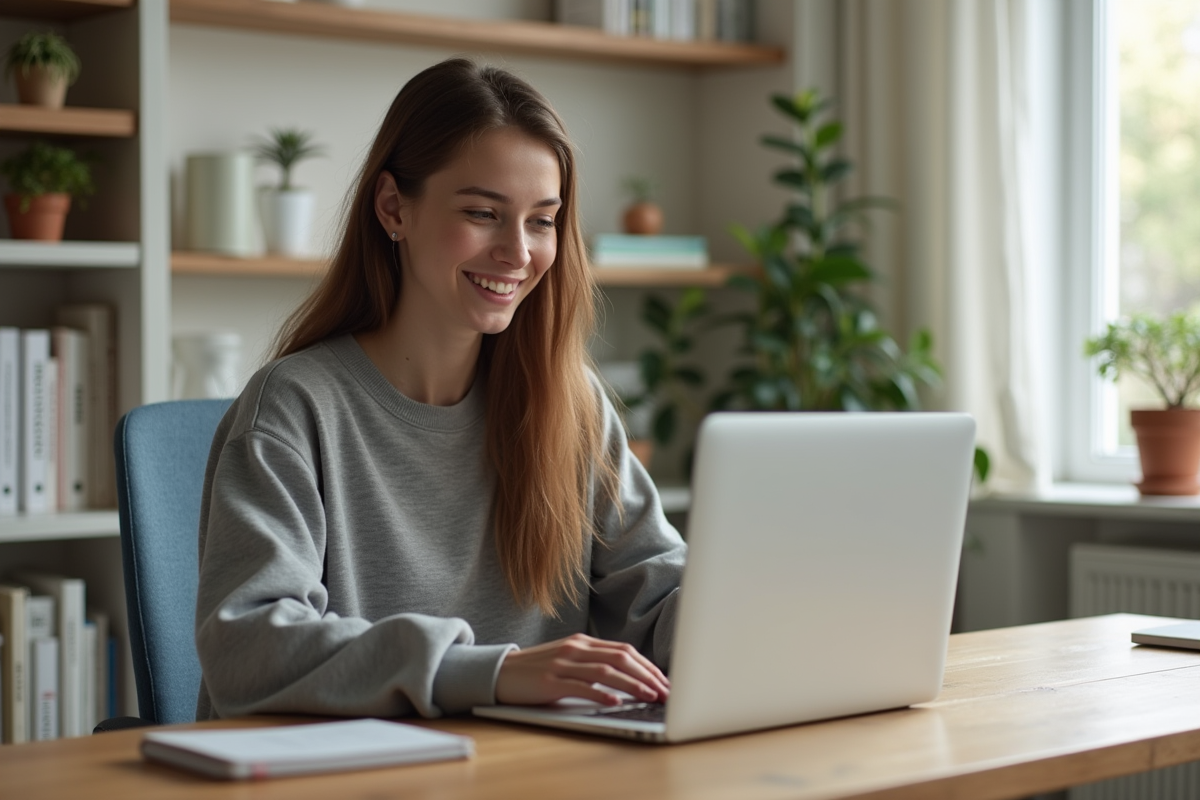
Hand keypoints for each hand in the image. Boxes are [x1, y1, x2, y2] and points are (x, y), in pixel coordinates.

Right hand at [495, 633, 669, 705]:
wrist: (500, 672)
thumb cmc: (537, 670)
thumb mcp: (568, 659)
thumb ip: (593, 662)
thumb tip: (627, 677)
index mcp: (583, 643)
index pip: (624, 651)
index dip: (647, 666)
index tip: (664, 681)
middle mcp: (576, 649)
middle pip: (621, 658)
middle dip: (647, 675)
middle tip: (665, 691)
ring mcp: (563, 664)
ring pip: (606, 671)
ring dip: (632, 685)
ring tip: (649, 696)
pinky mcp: (550, 682)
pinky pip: (580, 686)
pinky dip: (600, 694)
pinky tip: (615, 701)